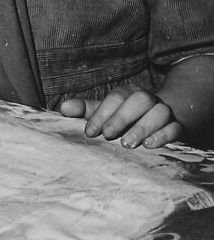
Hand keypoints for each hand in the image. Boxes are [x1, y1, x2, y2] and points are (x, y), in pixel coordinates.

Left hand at [59, 84, 181, 148]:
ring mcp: (164, 111)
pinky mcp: (177, 126)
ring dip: (143, 127)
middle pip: (140, 100)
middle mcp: (147, 99)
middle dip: (122, 117)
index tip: (90, 132)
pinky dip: (163, 135)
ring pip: (160, 112)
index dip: (102, 113)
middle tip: (108, 136)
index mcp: (127, 93)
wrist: (159, 121)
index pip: (116, 97)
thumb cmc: (124, 117)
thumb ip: (85, 110)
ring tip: (128, 144)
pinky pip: (175, 127)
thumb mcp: (104, 112)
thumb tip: (63, 108)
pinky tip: (150, 146)